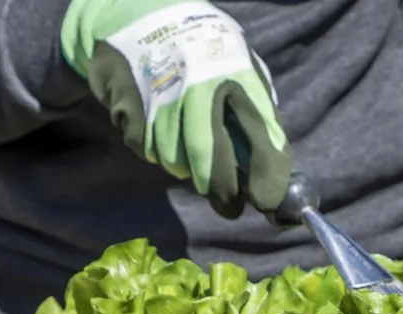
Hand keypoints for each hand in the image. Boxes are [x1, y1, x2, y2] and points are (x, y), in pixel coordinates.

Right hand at [62, 0, 289, 218]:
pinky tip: (157, 125)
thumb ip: (257, 109)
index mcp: (236, 73)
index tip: (268, 203)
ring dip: (184, 166)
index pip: (261, 135)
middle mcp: (198, 84)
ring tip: (187, 147)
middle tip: (229, 205)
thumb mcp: (238, 63)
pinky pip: (145, 148)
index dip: (267, 177)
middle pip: (210, 159)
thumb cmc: (200, 46)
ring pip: (175, 160)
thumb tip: (274, 165)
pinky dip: (153, 148)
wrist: (137, 9)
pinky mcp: (127, 104)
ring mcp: (160, 95)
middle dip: (222, 190)